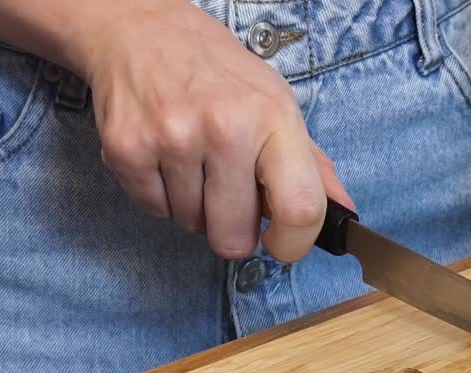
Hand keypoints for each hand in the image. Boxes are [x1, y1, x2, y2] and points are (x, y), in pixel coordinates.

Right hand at [81, 2, 351, 261]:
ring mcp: (172, 139)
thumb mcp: (277, 103)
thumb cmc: (218, 72)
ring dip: (195, 208)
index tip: (282, 243)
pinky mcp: (125, 149)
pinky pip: (155, 211)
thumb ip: (312, 164)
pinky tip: (166, 160)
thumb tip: (344, 212)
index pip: (300, 208)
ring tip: (194, 162)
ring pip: (191, 225)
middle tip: (229, 197)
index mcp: (273, 119)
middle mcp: (224, 128)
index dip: (294, 243)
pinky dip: (161, 197)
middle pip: (234, 237)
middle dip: (233, 231)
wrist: (142, 30)